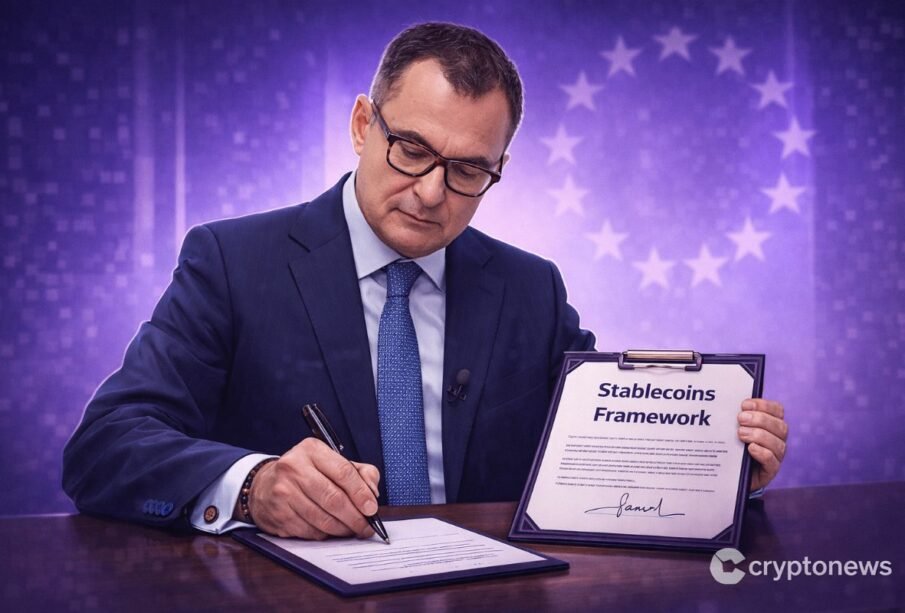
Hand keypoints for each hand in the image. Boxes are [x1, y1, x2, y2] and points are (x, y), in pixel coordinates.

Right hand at [244, 437, 380, 538]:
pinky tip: (331, 530)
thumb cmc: (306, 474)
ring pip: (323, 519)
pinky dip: (326, 534)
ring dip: (343, 529)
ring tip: (352, 530)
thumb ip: (359, 472)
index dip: (361, 493)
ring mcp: (284, 492)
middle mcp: (294, 468)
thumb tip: (372, 493)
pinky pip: (310, 531)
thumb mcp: (331, 462)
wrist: (264, 486)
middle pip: (334, 499)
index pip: (343, 472)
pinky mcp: (279, 514)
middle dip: (355, 517)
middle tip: (366, 526)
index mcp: (312, 450)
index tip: (372, 508)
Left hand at [737, 398, 787, 490]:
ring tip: (740, 434)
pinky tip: (750, 448)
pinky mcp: (770, 471)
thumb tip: (728, 402)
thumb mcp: (734, 429)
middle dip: (760, 419)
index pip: (777, 410)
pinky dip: (761, 452)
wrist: (730, 473)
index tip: (744, 405)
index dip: (763, 405)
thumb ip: (737, 417)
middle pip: (780, 426)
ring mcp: (776, 456)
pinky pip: (772, 460)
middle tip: (740, 419)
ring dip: (758, 435)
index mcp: (772, 425)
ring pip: (777, 443)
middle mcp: (778, 439)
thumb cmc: (733, 446)